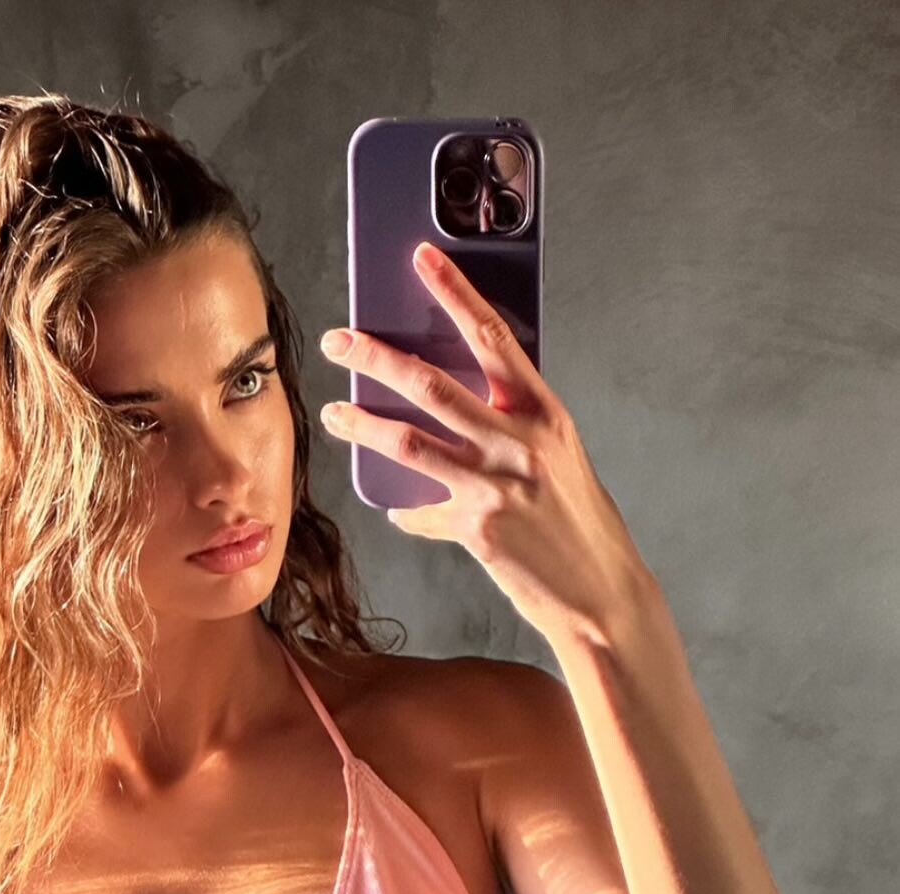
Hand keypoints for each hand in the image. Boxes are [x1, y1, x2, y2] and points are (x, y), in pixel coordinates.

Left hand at [318, 241, 650, 650]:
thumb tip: (464, 405)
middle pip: (432, 384)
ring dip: (362, 424)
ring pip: (409, 442)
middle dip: (376, 356)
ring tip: (334, 412)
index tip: (421, 259)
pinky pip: (423, 512)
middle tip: (340, 340)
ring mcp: (496, 486)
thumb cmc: (579, 523)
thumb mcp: (558, 458)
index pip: (492, 336)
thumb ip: (515, 427)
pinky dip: (407, 510)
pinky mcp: (476, 528)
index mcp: (544, 413)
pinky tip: (396, 509)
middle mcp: (520, 442)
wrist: (602, 592)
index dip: (454, 292)